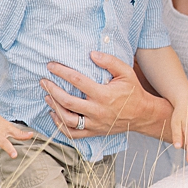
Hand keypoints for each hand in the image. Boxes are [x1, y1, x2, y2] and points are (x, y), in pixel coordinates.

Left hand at [41, 50, 167, 140]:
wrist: (143, 114)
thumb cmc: (133, 92)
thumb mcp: (126, 73)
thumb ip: (110, 62)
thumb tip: (92, 54)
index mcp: (104, 95)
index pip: (77, 81)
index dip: (62, 72)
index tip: (51, 66)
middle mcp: (97, 111)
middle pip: (67, 101)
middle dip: (52, 90)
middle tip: (44, 81)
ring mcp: (95, 123)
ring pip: (67, 119)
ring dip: (54, 107)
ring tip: (48, 96)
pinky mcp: (94, 132)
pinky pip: (72, 133)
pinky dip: (60, 125)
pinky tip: (55, 114)